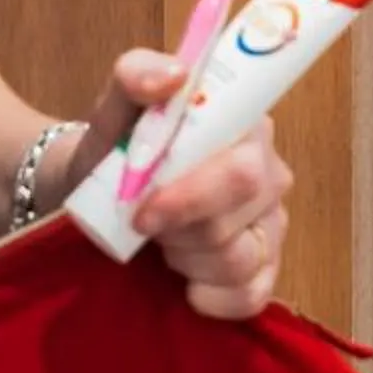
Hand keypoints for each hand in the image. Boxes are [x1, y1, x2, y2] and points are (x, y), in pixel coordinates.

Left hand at [60, 51, 293, 319]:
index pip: (241, 170)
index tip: (145, 210)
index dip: (194, 197)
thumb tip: (173, 76)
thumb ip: (135, 74)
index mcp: (245, 124)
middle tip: (142, 219)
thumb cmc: (115, 145)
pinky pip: (252, 296)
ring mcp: (273, 222)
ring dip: (185, 260)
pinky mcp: (266, 268)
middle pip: (234, 221)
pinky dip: (212, 297)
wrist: (99, 195)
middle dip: (177, 229)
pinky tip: (185, 282)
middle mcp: (269, 172)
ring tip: (162, 241)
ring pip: (240, 261)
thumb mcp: (113, 104)